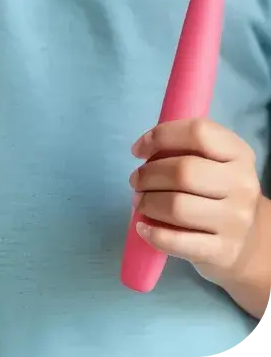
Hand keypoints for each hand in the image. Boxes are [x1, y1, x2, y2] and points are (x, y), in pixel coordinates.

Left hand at [130, 118, 265, 285]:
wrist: (249, 240)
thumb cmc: (217, 190)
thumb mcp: (211, 160)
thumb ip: (182, 147)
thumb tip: (142, 151)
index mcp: (238, 153)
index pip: (197, 133)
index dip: (160, 136)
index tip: (138, 150)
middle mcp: (242, 185)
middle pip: (183, 172)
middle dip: (147, 175)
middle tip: (136, 181)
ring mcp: (236, 221)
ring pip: (177, 207)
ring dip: (147, 203)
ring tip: (140, 202)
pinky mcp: (224, 251)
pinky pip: (178, 241)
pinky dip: (153, 234)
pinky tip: (143, 227)